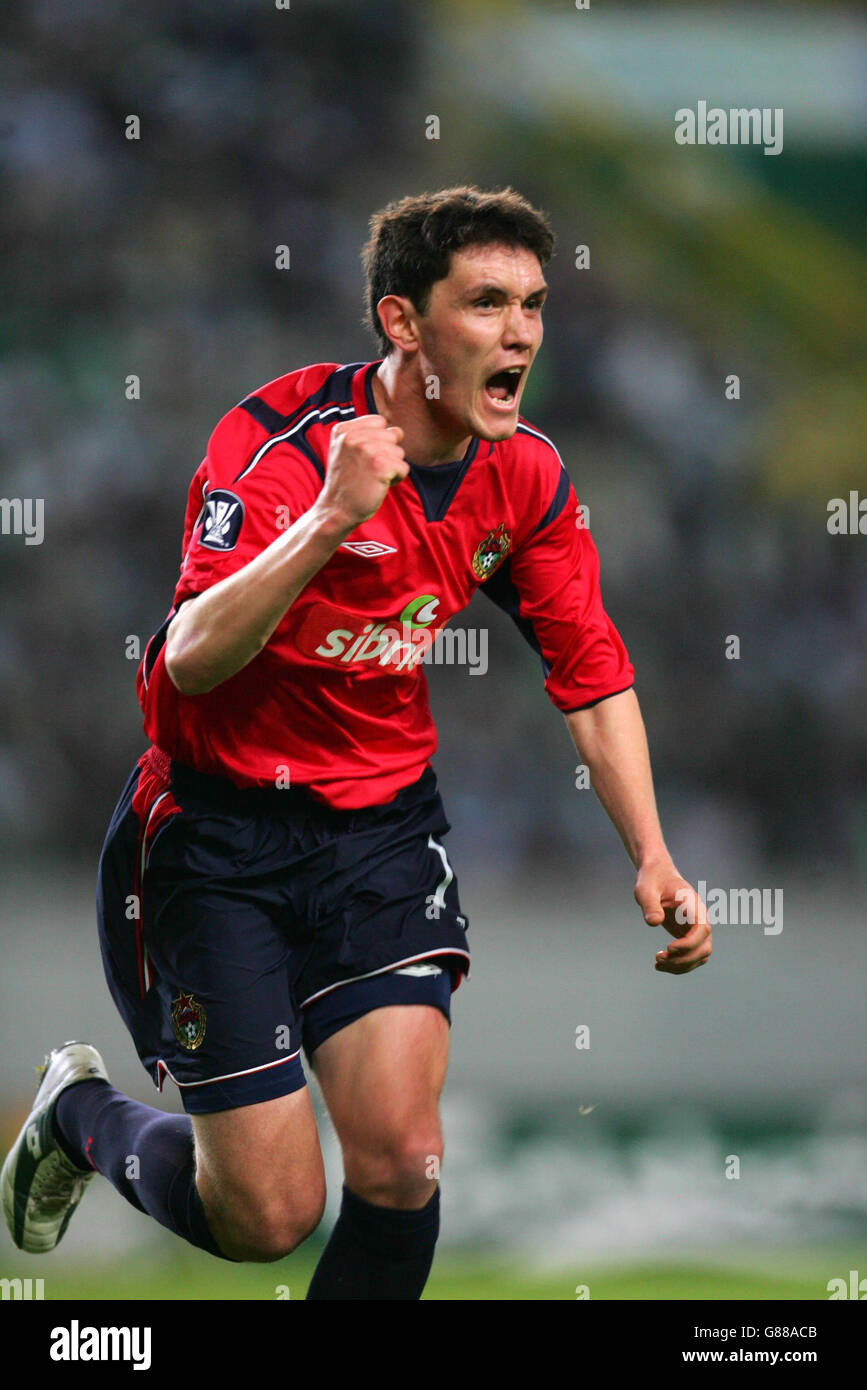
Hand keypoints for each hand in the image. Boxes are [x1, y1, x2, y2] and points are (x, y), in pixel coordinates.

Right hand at [320, 415, 408, 529]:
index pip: (380, 422)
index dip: (380, 440)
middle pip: (392, 435)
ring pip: (399, 452)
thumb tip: (398, 431)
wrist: (337, 510)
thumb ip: (364, 434)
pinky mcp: (380, 465)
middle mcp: (353, 436)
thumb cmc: (347, 482)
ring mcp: (367, 449)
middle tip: (369, 470)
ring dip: (392, 467)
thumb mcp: (344, 450)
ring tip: (373, 478)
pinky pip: (403, 467)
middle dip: (388, 454)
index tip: (365, 457)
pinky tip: (379, 485)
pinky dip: (396, 479)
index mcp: (343, 430)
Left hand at [634, 860, 711, 974]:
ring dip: (682, 965)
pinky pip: (692, 956)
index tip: (669, 948)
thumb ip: (650, 904)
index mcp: (693, 905)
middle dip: (683, 959)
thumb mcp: (645, 890)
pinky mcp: (689, 936)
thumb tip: (654, 922)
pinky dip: (680, 964)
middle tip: (658, 958)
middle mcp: (700, 918)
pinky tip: (661, 964)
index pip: (702, 929)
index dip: (689, 943)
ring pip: (700, 955)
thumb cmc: (652, 880)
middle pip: (704, 947)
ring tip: (658, 963)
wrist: (657, 876)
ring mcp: (697, 929)